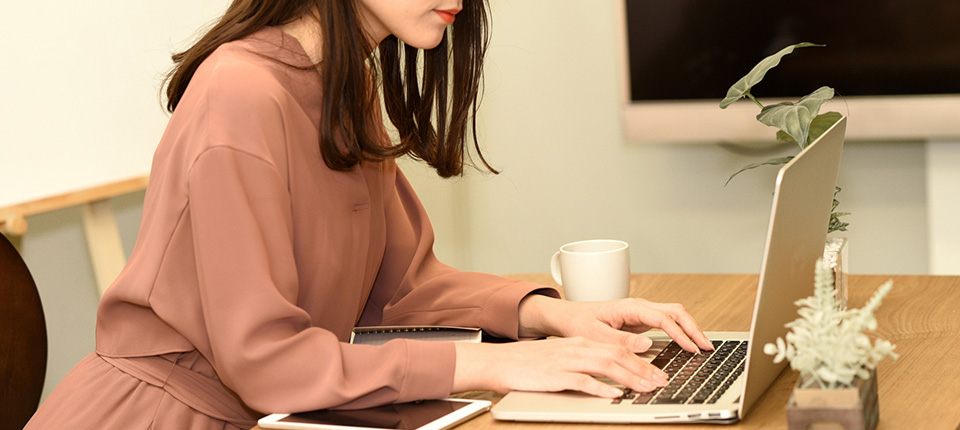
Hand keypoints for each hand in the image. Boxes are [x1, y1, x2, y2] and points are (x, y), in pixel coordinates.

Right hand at [453, 337, 668, 397]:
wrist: (498, 362)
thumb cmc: (527, 364)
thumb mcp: (560, 359)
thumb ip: (585, 364)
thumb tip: (609, 378)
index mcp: (579, 343)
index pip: (616, 349)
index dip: (640, 361)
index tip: (657, 373)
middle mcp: (576, 348)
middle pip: (616, 356)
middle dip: (642, 369)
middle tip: (660, 381)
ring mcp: (566, 361)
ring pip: (605, 366)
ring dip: (629, 377)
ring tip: (646, 388)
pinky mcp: (555, 375)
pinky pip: (582, 380)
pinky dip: (601, 387)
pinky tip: (614, 394)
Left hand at [518, 295, 713, 353]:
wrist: (568, 317)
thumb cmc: (579, 324)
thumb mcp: (596, 336)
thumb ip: (621, 341)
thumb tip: (647, 344)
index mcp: (630, 307)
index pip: (664, 318)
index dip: (680, 333)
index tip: (692, 348)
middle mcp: (639, 306)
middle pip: (676, 311)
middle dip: (694, 328)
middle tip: (707, 347)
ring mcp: (641, 312)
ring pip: (674, 315)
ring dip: (689, 328)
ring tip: (703, 346)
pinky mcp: (640, 320)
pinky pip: (666, 322)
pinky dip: (680, 331)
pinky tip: (686, 343)